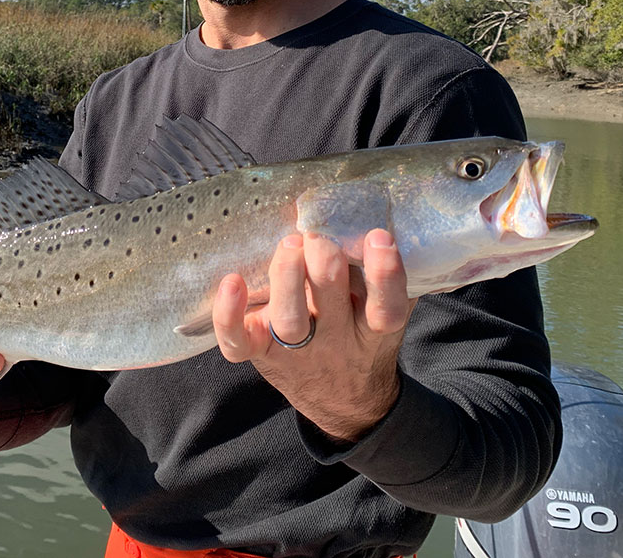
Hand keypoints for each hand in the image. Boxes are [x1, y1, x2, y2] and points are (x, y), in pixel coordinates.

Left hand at [212, 229, 416, 441]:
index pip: (387, 308)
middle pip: (332, 306)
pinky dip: (230, 314)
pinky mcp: (259, 352)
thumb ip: (392, 278)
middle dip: (325, 264)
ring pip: (289, 322)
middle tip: (318, 235)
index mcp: (373, 330)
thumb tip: (393, 219)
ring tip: (290, 245)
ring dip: (288, 279)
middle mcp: (336, 340)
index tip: (378, 237)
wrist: (343, 402)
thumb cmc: (361, 338)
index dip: (385, 275)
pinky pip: (238, 341)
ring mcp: (294, 349)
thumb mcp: (389, 315)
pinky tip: (232, 282)